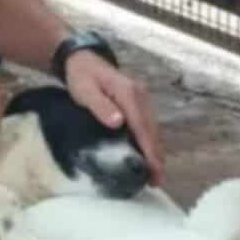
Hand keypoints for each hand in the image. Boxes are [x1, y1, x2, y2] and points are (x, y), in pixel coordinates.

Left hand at [62, 52, 164, 184]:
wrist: (82, 59)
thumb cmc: (81, 76)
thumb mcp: (85, 91)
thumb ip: (100, 106)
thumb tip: (118, 122)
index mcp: (129, 94)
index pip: (142, 127)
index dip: (149, 150)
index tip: (154, 169)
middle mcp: (140, 96)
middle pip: (151, 130)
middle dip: (156, 156)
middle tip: (158, 181)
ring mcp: (142, 98)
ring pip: (152, 128)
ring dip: (155, 150)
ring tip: (155, 174)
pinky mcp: (139, 101)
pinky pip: (147, 124)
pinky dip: (150, 141)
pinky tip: (148, 154)